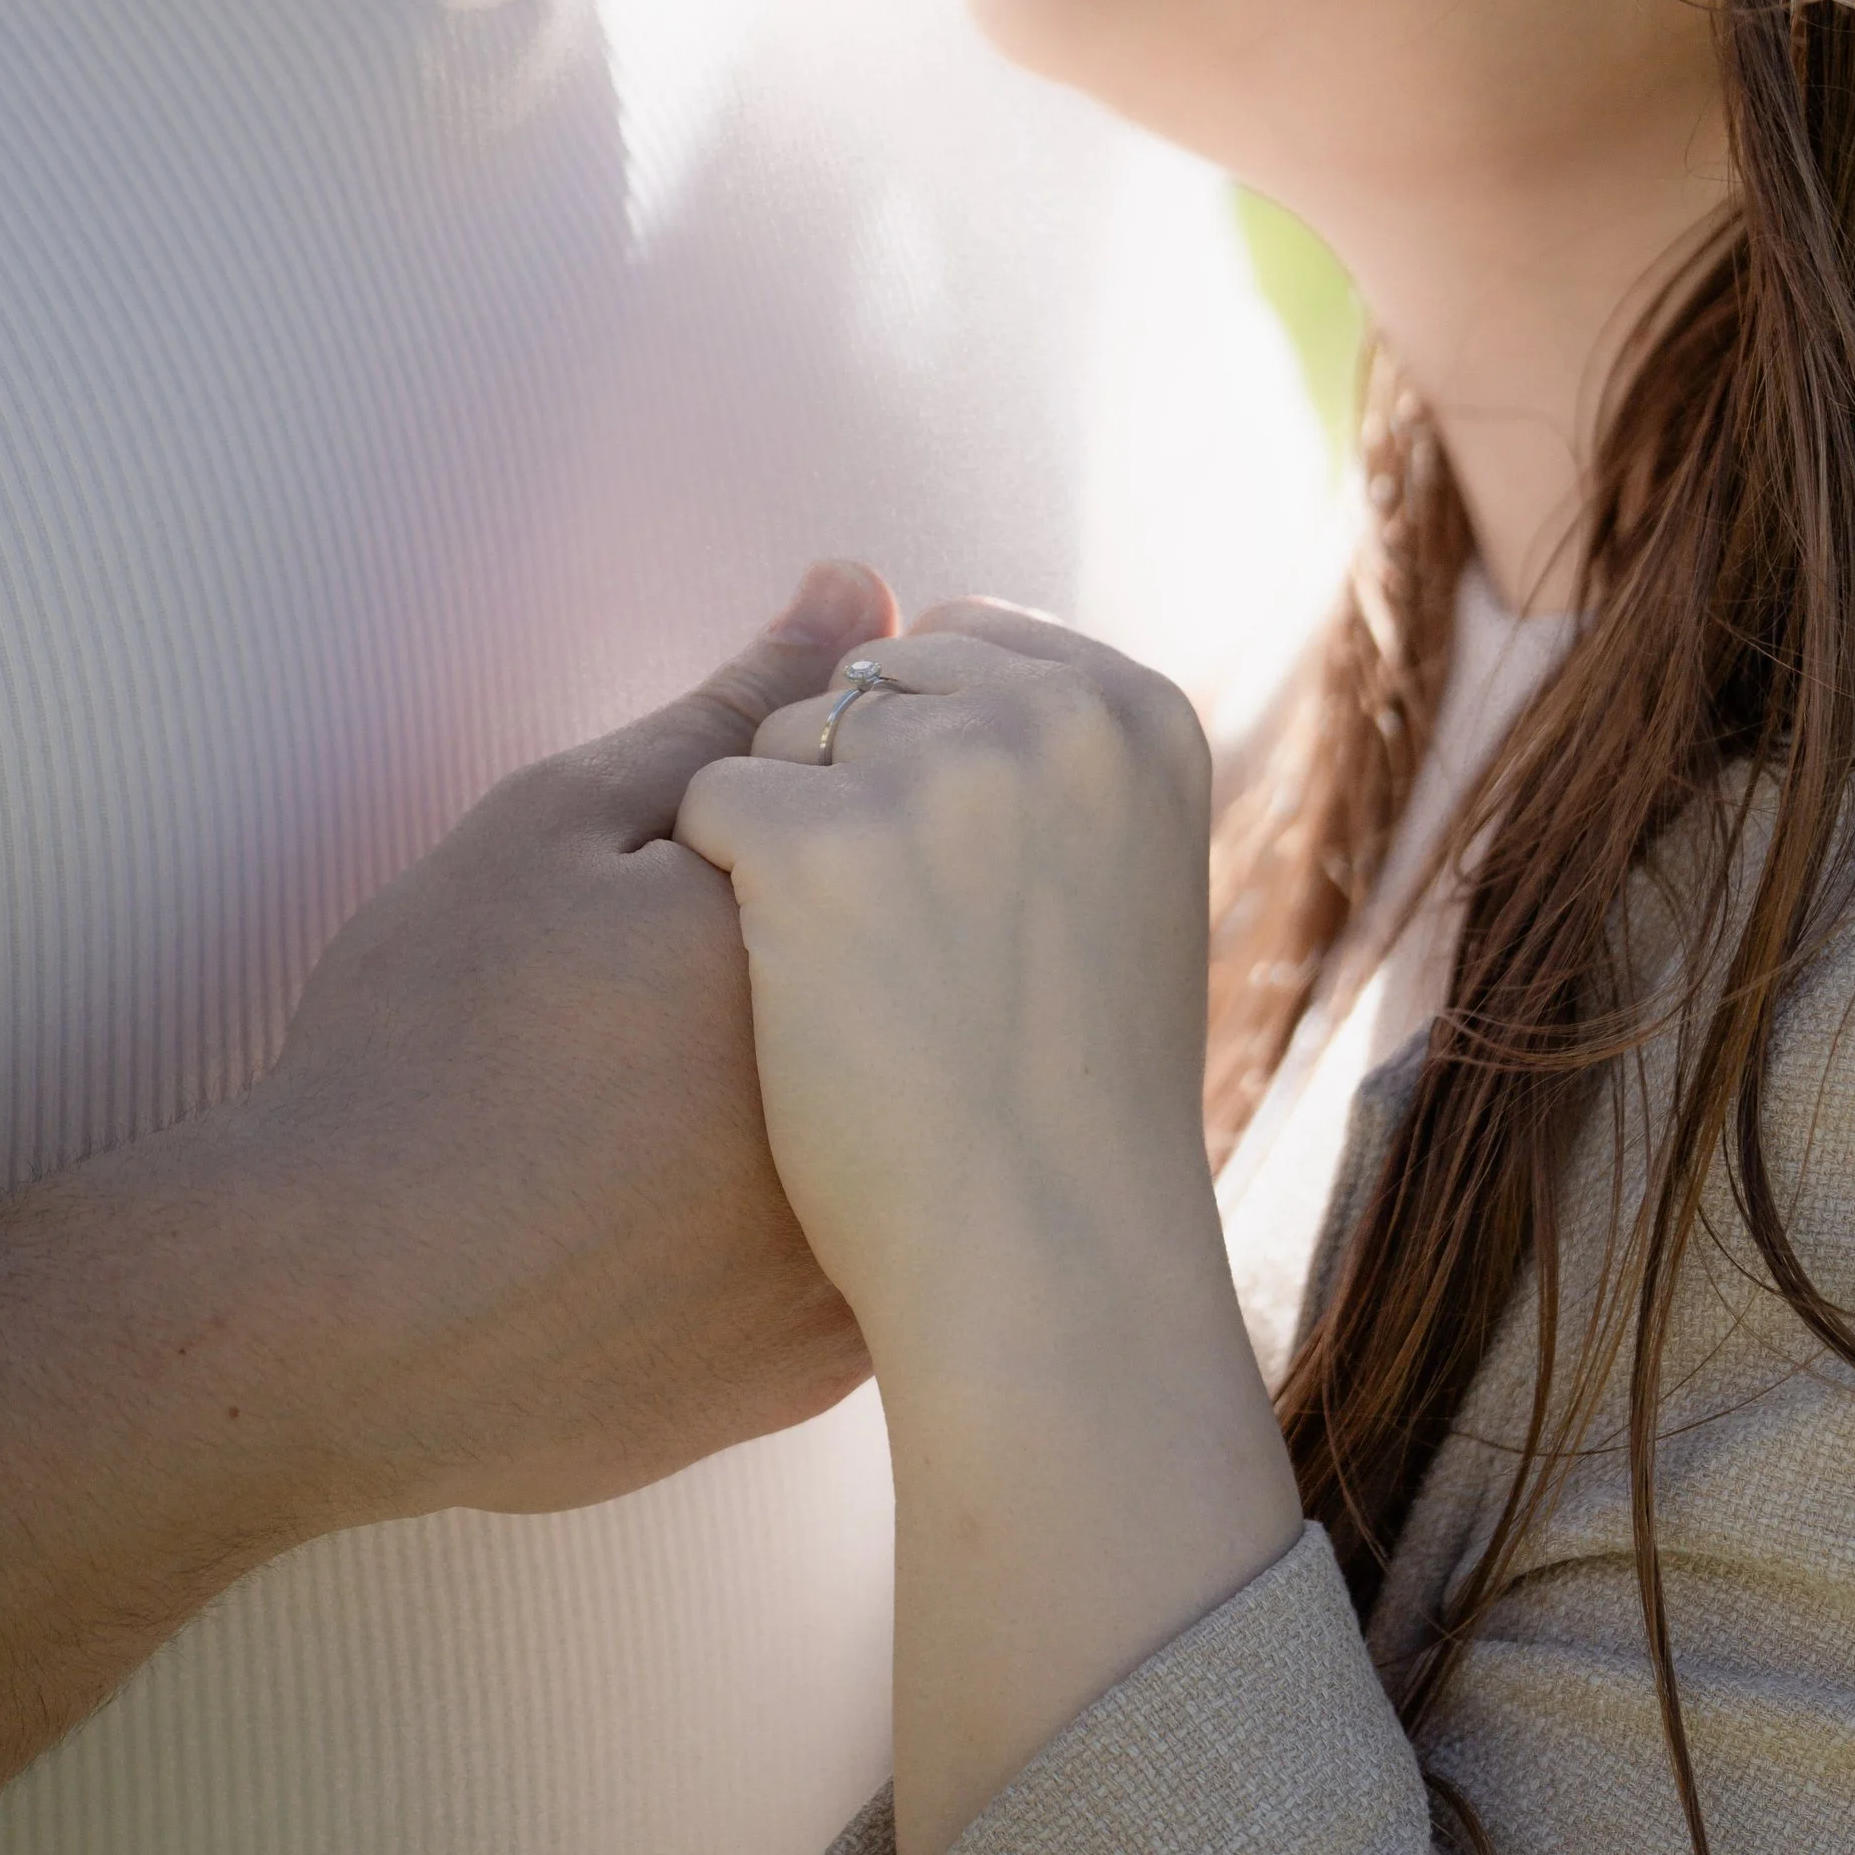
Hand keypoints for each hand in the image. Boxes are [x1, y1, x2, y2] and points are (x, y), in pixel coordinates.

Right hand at [236, 562, 889, 1517]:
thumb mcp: (565, 825)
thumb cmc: (423, 1042)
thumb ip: (737, 708)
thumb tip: (859, 587)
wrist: (319, 1307)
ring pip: (911, 1129)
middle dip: (848, 960)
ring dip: (851, 1085)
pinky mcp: (822, 1364)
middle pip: (928, 988)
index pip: (918, 842)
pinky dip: (810, 1208)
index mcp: (841, 943)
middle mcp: (889, 1097)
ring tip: (661, 1097)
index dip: (818, 840)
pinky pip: (866, 1256)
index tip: (689, 892)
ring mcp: (865, 1249)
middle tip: (654, 1004)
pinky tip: (681, 1197)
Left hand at [679, 606, 1299, 1854]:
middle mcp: (1054, 711)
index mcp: (1142, 714)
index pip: (968, 644)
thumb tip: (848, 575)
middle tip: (911, 965)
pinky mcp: (819, 843)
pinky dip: (722, 904)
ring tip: (865, 996)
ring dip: (787, 851)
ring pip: (787, 741)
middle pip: (873, 684)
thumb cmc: (1069, 1107)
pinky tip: (790, 1010)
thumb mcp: (1107, 880)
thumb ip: (1025, 746)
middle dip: (854, 800)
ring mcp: (940, 772)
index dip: (925, 776)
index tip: (956, 904)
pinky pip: (712, 807)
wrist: (1051, 1279)